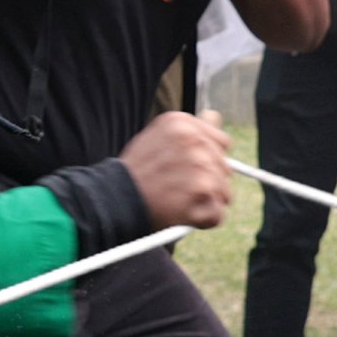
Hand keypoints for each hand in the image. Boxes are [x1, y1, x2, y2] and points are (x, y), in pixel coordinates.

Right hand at [116, 111, 232, 230]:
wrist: (112, 199)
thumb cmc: (136, 173)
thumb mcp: (158, 139)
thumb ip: (188, 129)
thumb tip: (214, 115)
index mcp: (183, 123)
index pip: (221, 142)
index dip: (208, 160)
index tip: (189, 171)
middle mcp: (193, 139)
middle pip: (225, 169)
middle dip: (208, 184)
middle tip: (179, 191)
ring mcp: (199, 165)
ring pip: (224, 193)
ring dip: (205, 204)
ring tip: (178, 203)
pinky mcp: (201, 191)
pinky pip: (218, 214)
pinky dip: (204, 221)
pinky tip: (182, 216)